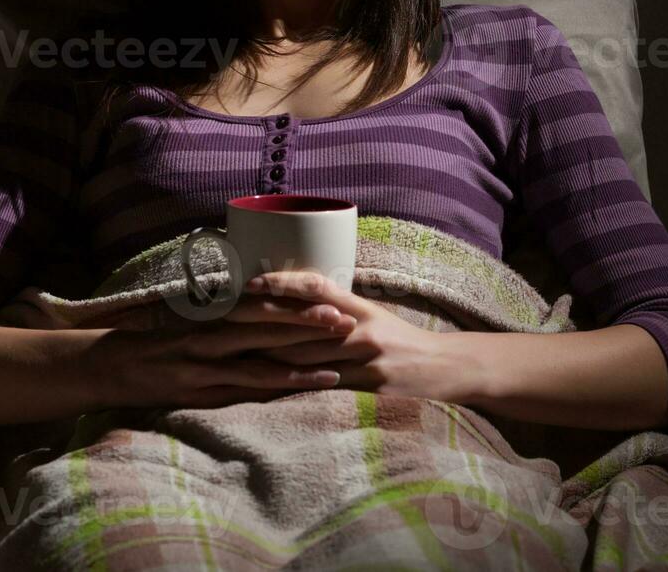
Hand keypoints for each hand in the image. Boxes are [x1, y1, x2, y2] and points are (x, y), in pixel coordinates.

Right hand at [92, 290, 358, 410]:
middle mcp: (213, 335)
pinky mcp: (200, 391)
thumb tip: (263, 319)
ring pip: (262, 357)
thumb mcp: (190, 328)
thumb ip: (226, 327)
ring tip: (338, 354)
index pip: (263, 304)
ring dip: (302, 355)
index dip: (297, 301)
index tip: (333, 296)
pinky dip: (278, 388)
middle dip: (309, 322)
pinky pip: (245, 389)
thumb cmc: (153, 347)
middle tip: (347, 318)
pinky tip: (305, 386)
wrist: (107, 367)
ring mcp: (207, 364)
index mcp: (213, 316)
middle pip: (269, 325)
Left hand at [239, 270, 465, 403]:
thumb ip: (337, 312)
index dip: (282, 283)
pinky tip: (266, 384)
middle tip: (224, 318)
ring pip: (305, 355)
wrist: (444, 368)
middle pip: (301, 323)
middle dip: (260, 322)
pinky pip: (322, 384)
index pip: (316, 287)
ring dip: (266, 354)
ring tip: (232, 351)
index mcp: (358, 306)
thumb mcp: (372, 317)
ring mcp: (363, 357)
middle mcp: (358, 327)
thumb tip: (295, 306)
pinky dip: (293, 384)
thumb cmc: (402, 341)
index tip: (250, 282)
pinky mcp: (366, 385)